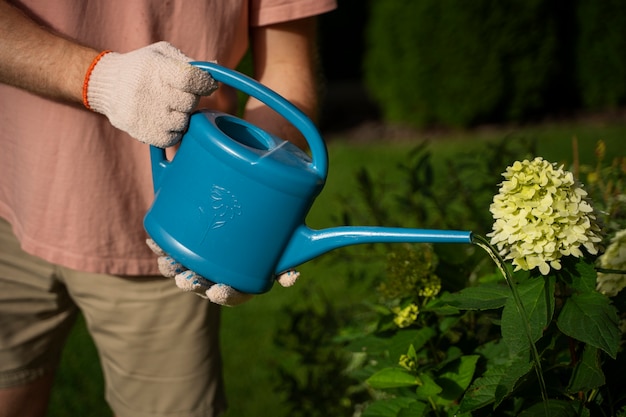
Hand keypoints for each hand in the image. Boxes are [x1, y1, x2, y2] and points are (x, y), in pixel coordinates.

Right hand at [85, 42, 216, 146]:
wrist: (107, 85)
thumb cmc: (142, 67)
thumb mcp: (161, 54)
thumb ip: (188, 62)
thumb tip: (215, 71)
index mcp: (156, 68)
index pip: (191, 79)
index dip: (204, 83)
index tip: (207, 85)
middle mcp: (150, 91)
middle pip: (190, 103)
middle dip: (190, 99)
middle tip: (179, 95)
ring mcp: (145, 114)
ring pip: (183, 123)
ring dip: (181, 116)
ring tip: (169, 108)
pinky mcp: (142, 132)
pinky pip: (172, 139)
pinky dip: (173, 132)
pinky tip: (164, 121)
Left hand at [146, 239, 299, 305]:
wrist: (252, 202)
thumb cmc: (271, 229)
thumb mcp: (285, 245)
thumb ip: (290, 260)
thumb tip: (292, 278)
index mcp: (243, 277)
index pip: (232, 295)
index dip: (224, 296)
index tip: (218, 290)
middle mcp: (220, 270)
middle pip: (203, 285)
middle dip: (193, 285)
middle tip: (187, 279)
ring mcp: (202, 257)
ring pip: (183, 269)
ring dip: (173, 269)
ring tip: (168, 263)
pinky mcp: (187, 240)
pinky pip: (170, 248)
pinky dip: (162, 246)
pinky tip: (155, 240)